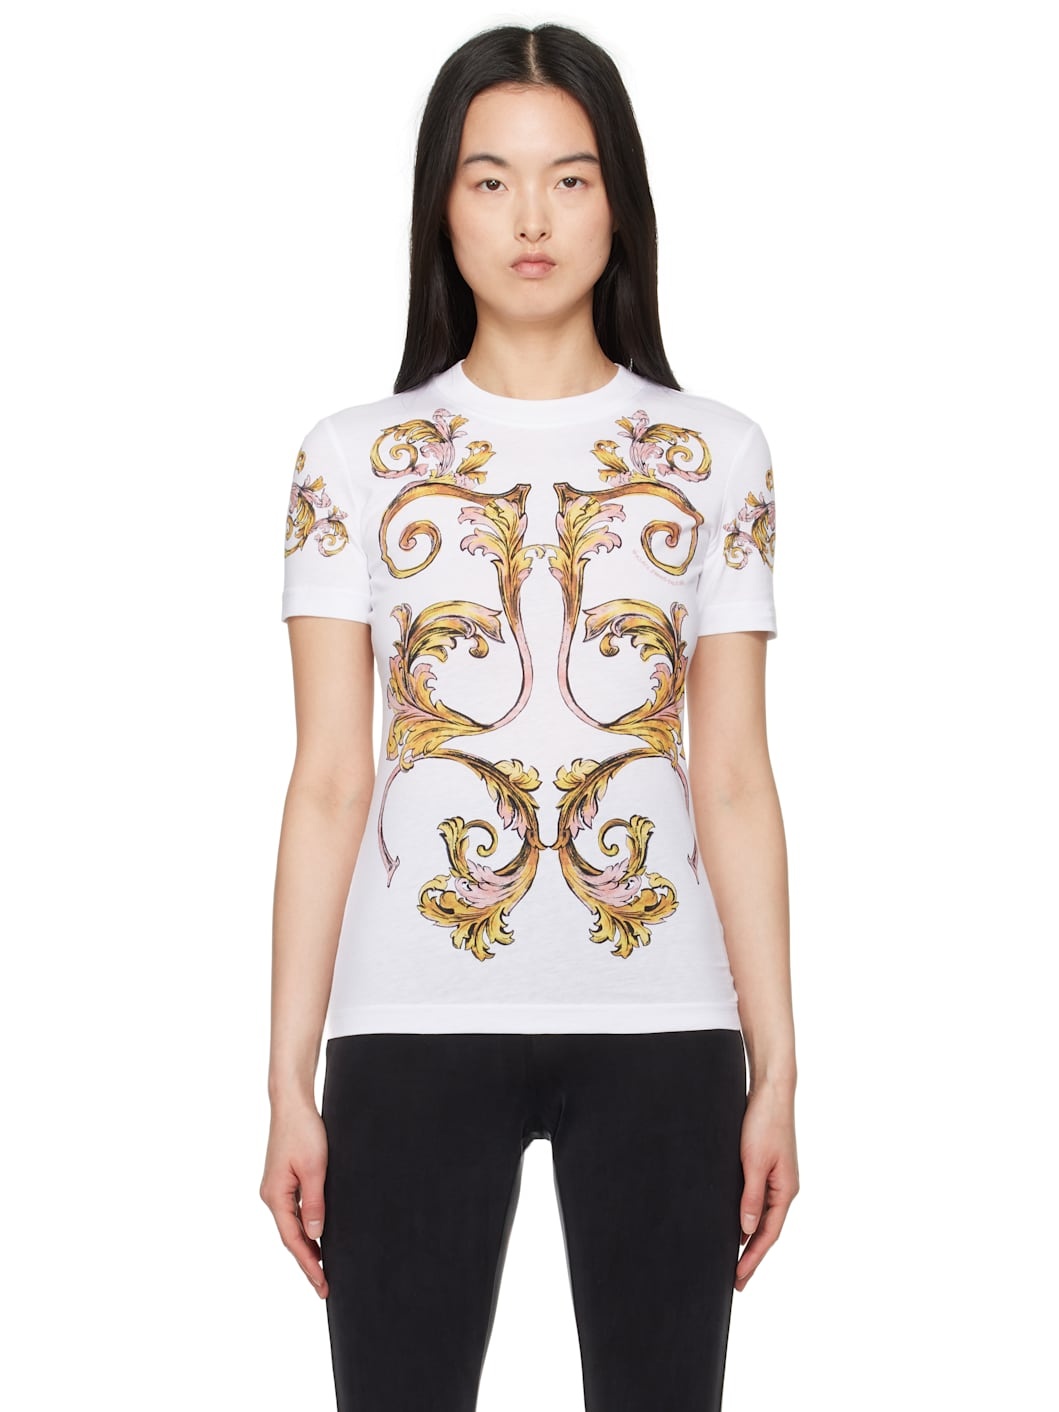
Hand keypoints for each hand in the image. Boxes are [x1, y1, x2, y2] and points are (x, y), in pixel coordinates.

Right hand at [260, 1099, 329, 1298]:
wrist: (292, 1103)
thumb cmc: (303, 1131)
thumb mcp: (314, 1168)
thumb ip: (315, 1203)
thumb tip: (315, 1235)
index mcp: (275, 1196)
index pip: (293, 1240)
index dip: (309, 1264)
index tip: (322, 1284)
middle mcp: (271, 1196)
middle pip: (290, 1237)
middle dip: (308, 1262)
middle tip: (324, 1286)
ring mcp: (276, 1188)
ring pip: (292, 1226)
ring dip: (307, 1246)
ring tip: (323, 1269)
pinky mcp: (283, 1180)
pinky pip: (294, 1212)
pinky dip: (305, 1228)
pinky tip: (317, 1236)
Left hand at [734, 1080, 798, 1291]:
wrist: (771, 1091)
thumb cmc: (764, 1123)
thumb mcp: (754, 1162)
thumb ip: (751, 1197)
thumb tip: (747, 1231)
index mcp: (786, 1190)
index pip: (768, 1235)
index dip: (753, 1259)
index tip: (739, 1279)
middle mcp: (784, 1188)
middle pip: (767, 1230)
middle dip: (751, 1256)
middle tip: (736, 1281)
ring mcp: (777, 1178)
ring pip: (763, 1217)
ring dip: (750, 1238)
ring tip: (734, 1260)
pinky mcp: (767, 1167)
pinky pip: (758, 1200)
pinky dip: (748, 1217)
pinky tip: (737, 1225)